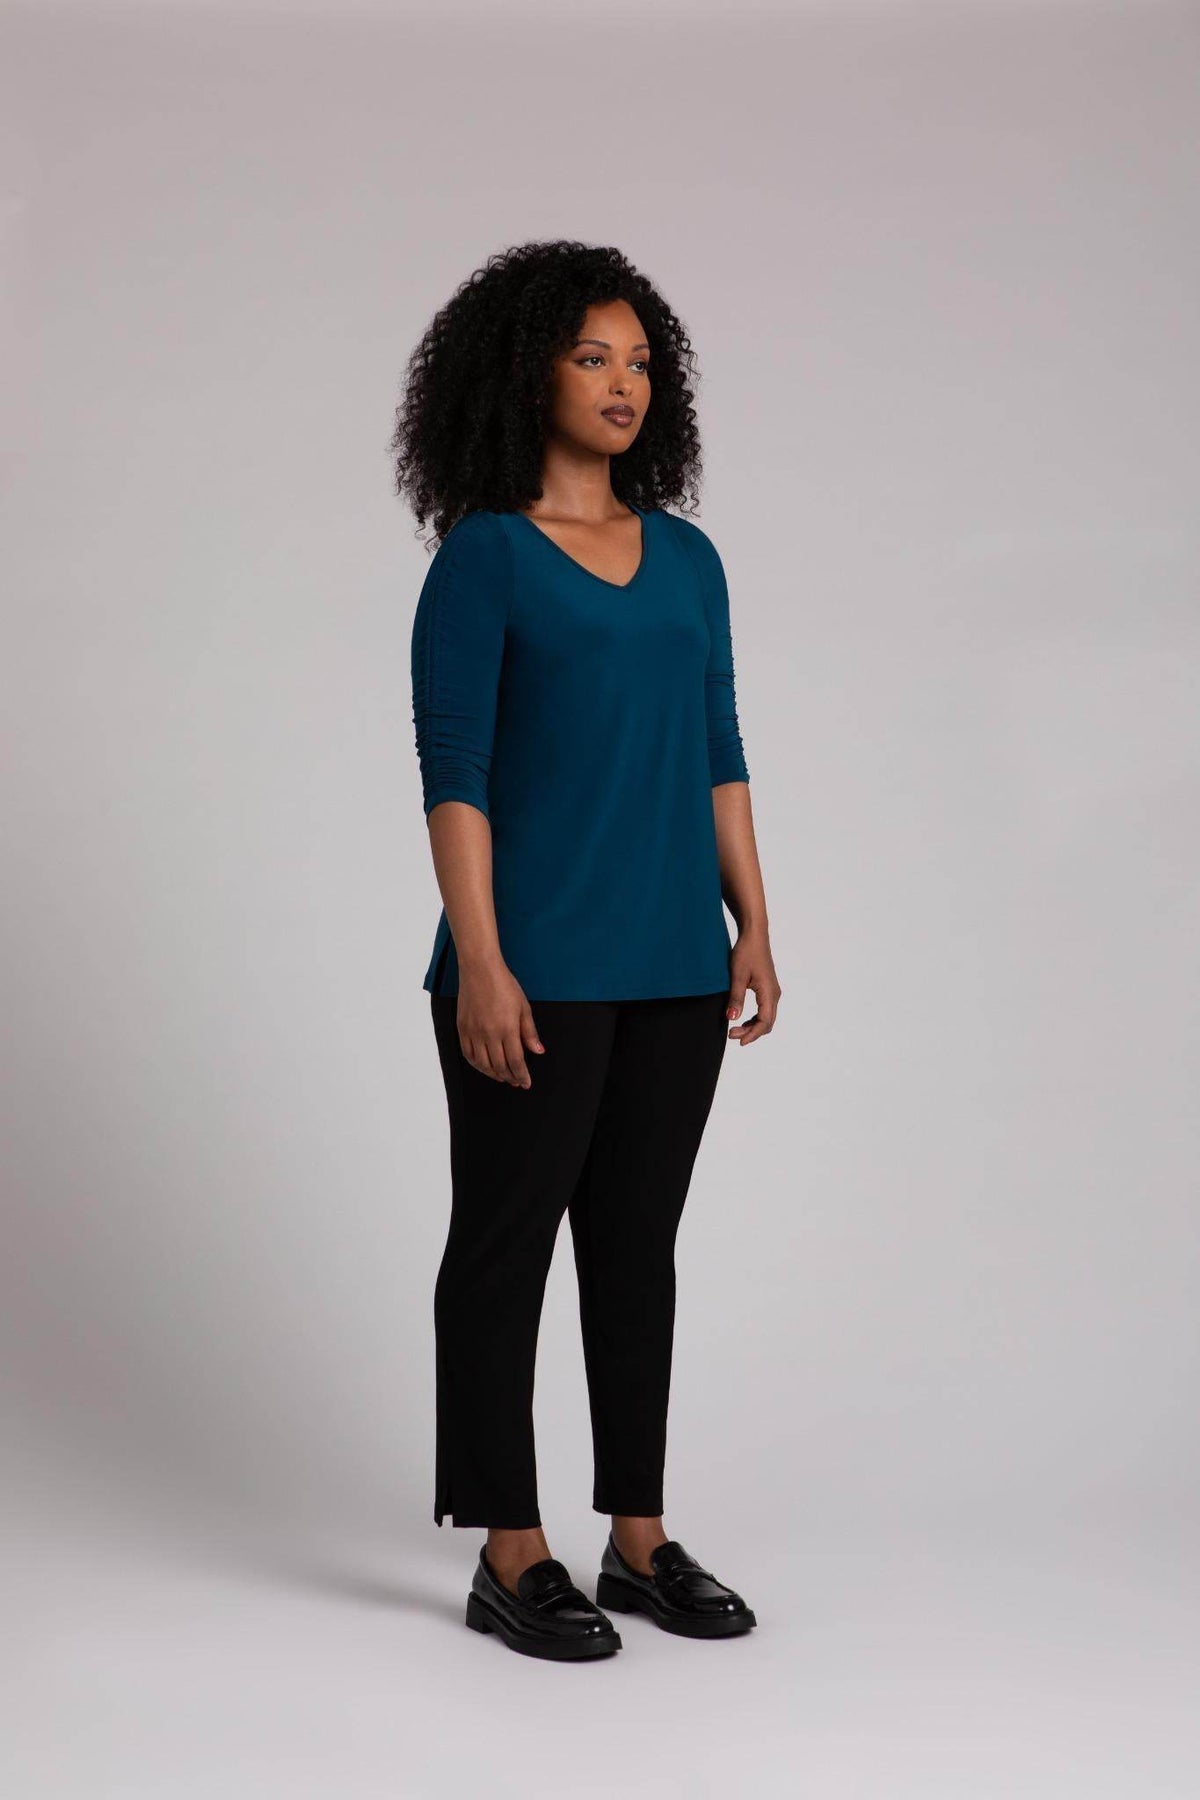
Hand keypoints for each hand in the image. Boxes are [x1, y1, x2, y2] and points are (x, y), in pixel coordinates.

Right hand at [456, 958, 544, 1086]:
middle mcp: (489, 1034)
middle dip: (509, 1077)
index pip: (516, 1061)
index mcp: (507, 1029)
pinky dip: (477, 1065)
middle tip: (516, 1082)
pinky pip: (468, 1054)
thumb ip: (530, 1032)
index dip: (522, 1075)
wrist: (480, 970)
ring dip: (493, 1074)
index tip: (526, 1083)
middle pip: (499, 1066)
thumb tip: (538, 1052)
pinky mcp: (462, 1029)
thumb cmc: (505, 985)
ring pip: (483, 1064)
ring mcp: (473, 1032)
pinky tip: (484, 1066)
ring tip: (502, 1076)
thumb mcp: (524, 1007)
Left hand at [726, 929, 780, 1046]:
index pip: (764, 1021)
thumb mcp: (737, 976)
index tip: (738, 1041)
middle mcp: (774, 994)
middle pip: (767, 1022)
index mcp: (769, 992)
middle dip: (751, 1032)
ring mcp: (772, 991)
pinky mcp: (768, 988)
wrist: (754, 936)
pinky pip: (765, 1010)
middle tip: (731, 1035)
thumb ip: (735, 998)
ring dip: (752, 1026)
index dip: (752, 1034)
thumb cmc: (746, 952)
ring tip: (735, 1030)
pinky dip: (754, 1019)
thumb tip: (732, 1018)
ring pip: (767, 1018)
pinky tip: (742, 1019)